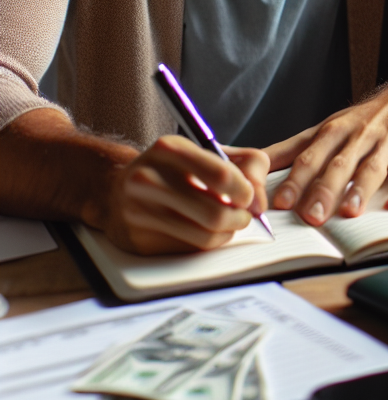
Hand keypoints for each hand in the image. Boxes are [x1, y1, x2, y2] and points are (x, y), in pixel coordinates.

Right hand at [100, 135, 269, 254]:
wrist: (116, 189)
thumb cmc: (174, 169)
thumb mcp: (207, 152)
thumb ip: (247, 164)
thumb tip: (259, 201)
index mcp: (169, 149)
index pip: (221, 174)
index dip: (246, 190)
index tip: (250, 197)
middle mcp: (148, 179)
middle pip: (215, 212)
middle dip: (241, 218)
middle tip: (244, 216)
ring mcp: (138, 212)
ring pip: (204, 236)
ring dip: (228, 233)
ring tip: (230, 223)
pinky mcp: (137, 240)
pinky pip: (188, 250)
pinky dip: (207, 243)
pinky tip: (207, 232)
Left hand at [265, 75, 387, 224]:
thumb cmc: (362, 120)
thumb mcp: (325, 128)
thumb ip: (289, 149)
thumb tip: (244, 161)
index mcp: (334, 131)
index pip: (311, 155)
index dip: (296, 179)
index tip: (281, 202)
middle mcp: (360, 136)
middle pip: (339, 164)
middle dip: (325, 189)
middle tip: (312, 216)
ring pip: (373, 167)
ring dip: (361, 189)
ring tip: (350, 212)